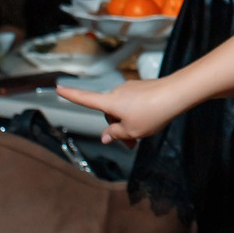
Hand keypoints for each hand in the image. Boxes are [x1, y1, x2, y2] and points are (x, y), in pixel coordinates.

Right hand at [56, 78, 177, 143]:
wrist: (175, 94)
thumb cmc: (152, 112)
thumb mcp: (132, 131)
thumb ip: (115, 134)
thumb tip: (105, 136)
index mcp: (110, 102)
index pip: (85, 99)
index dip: (71, 95)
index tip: (58, 88)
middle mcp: (117, 92)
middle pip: (109, 114)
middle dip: (117, 128)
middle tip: (131, 144)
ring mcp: (130, 89)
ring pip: (123, 110)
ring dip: (129, 123)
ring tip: (144, 134)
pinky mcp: (141, 88)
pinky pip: (134, 104)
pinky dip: (138, 115)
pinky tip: (152, 120)